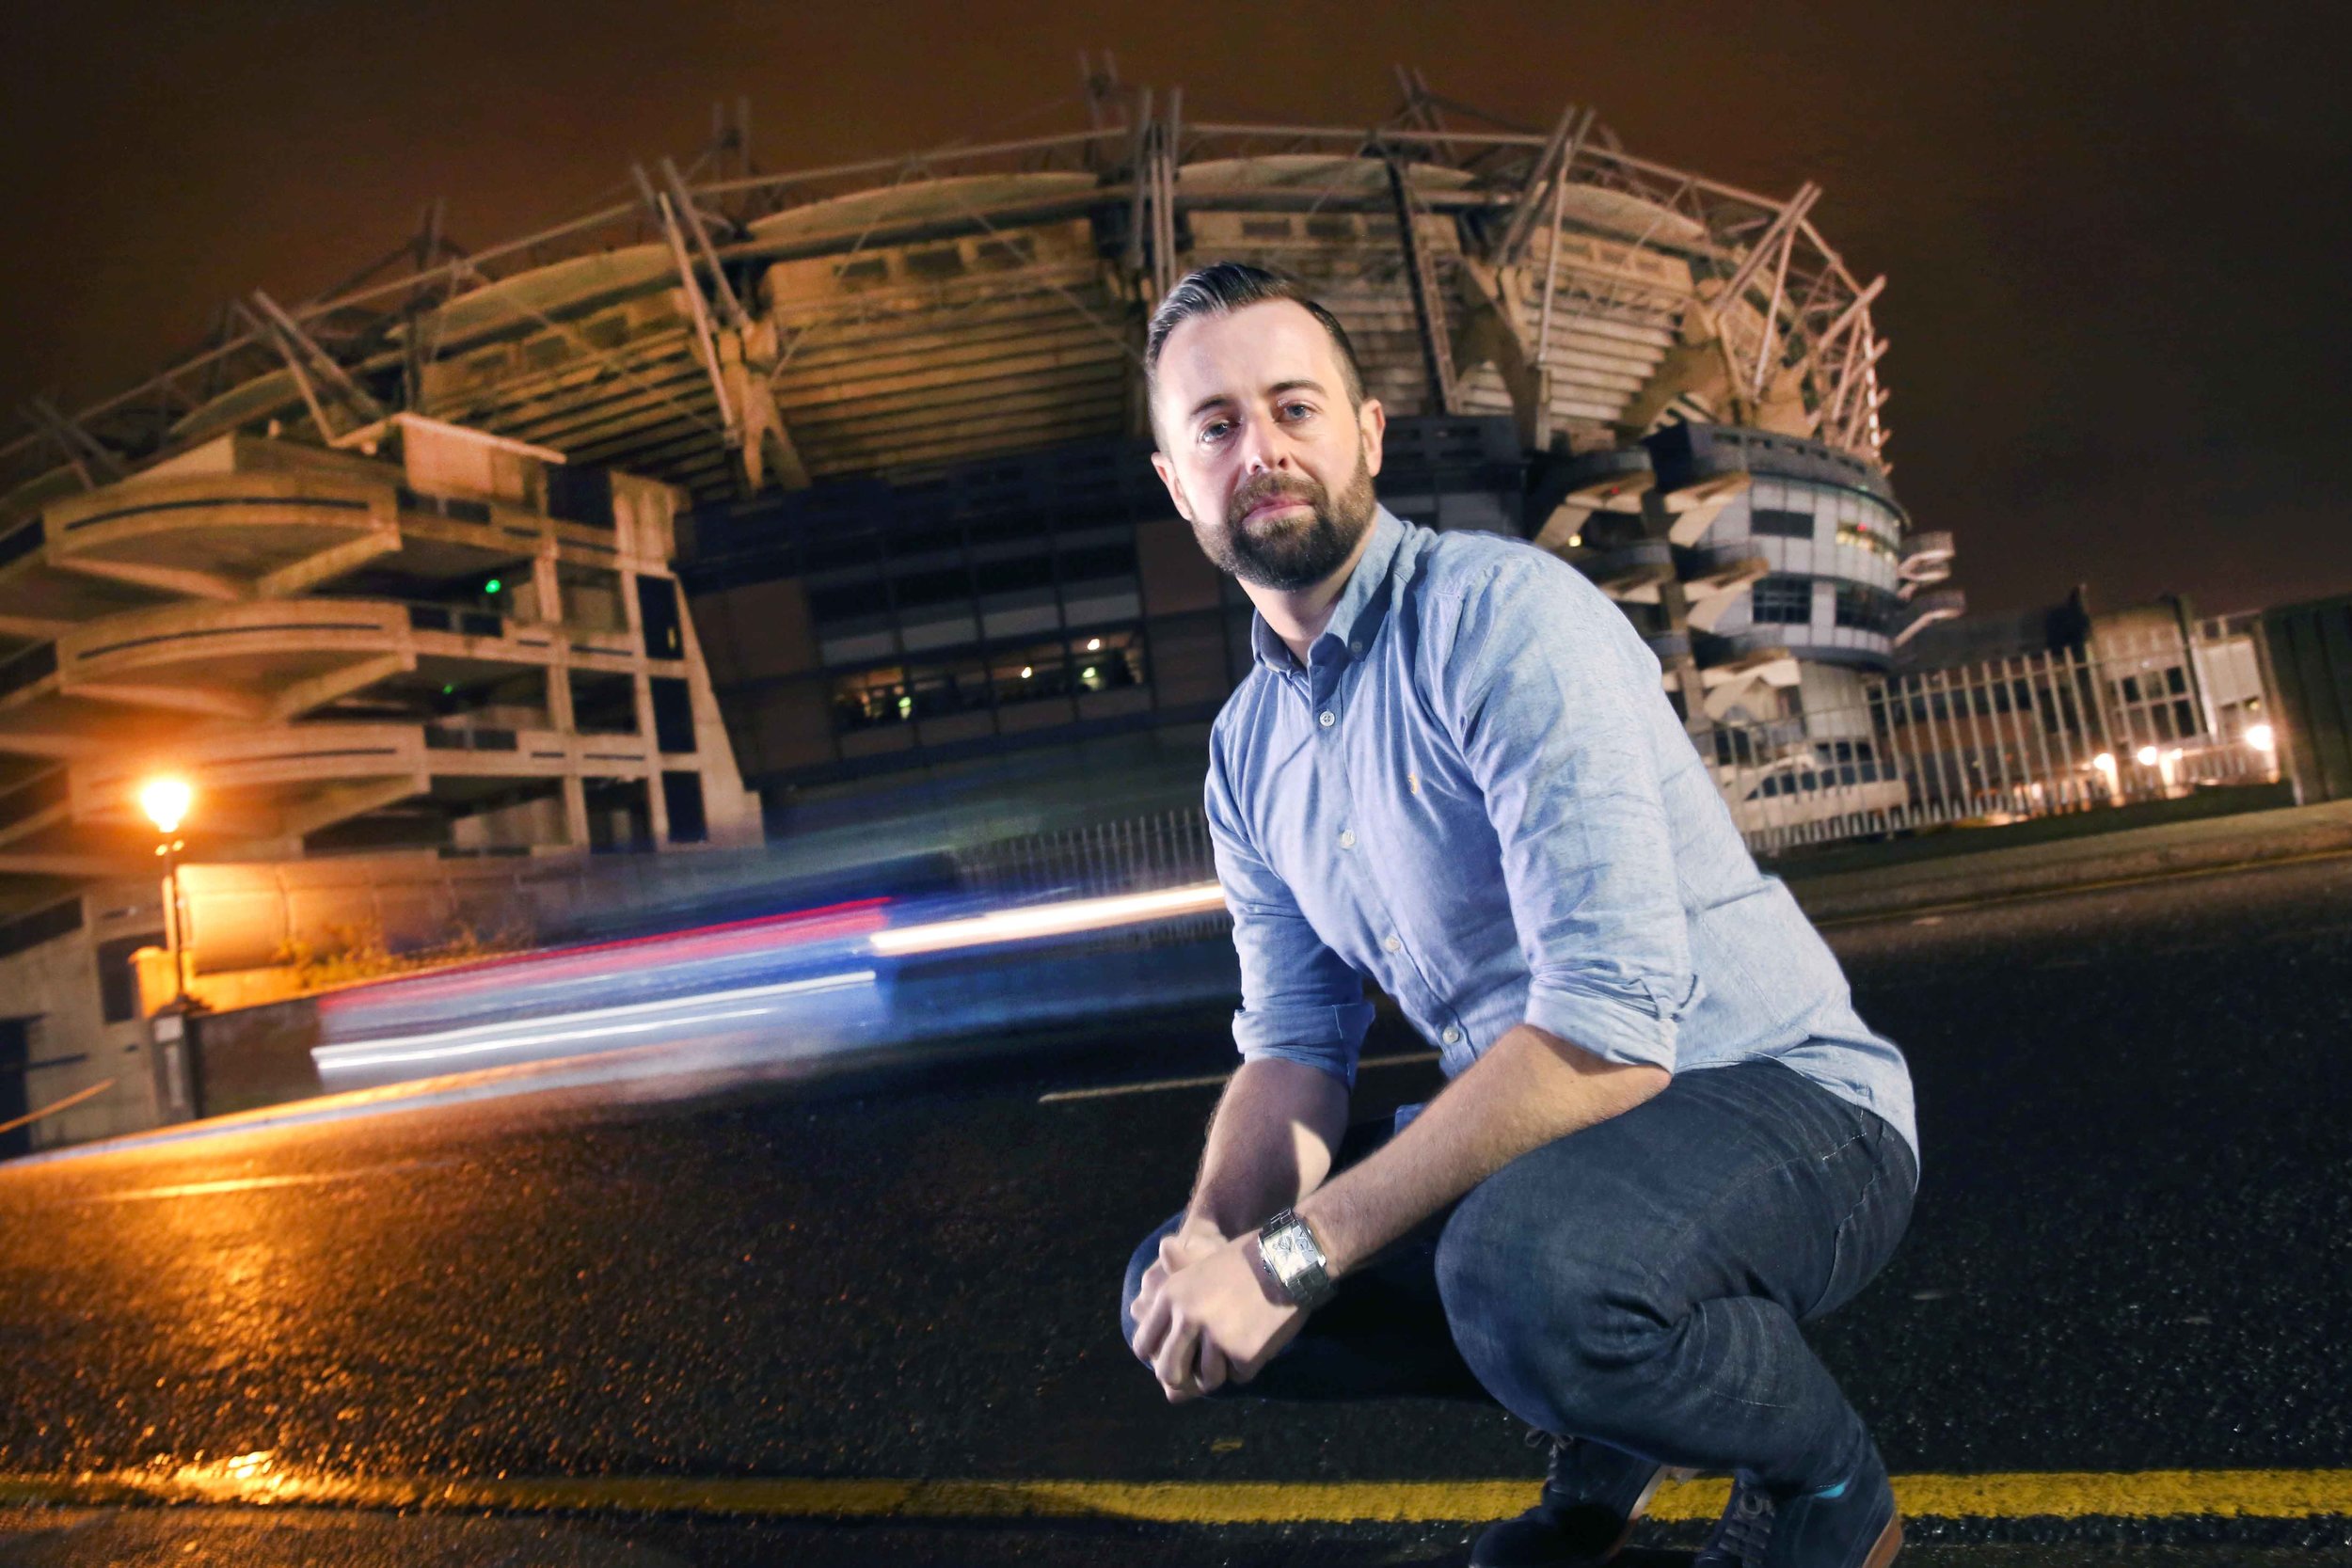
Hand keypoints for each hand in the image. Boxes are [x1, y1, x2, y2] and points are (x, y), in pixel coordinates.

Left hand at [1132, 1231, 1305, 1402]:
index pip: (1143, 1344)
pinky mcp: (1243, 1353)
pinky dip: (1249, 1365)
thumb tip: (1157, 1346)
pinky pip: (1239, 1376)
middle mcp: (1187, 1317)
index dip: (1156, 1357)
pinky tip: (1259, 1340)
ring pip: (1207, 1380)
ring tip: (1237, 1348)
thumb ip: (1176, 1311)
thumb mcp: (1197, 1272)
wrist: (1287, 1259)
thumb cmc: (1244, 1262)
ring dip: (1222, 1371)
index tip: (1172, 1359)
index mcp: (1170, 1296)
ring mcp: (1215, 1336)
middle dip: (1183, 1380)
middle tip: (1199, 1375)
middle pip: (1168, 1373)